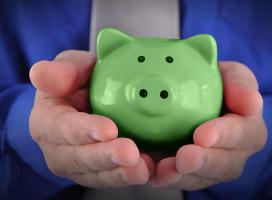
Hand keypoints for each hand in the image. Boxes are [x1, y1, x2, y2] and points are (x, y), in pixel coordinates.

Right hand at [29, 50, 152, 187]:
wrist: (88, 100)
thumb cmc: (79, 83)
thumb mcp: (71, 67)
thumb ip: (61, 70)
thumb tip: (45, 77)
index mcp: (47, 122)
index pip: (61, 128)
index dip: (83, 130)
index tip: (108, 129)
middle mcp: (60, 150)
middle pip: (80, 159)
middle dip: (106, 157)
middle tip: (129, 153)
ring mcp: (81, 166)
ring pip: (98, 176)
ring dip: (121, 173)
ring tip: (143, 167)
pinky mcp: (101, 173)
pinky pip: (116, 179)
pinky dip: (134, 176)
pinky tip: (151, 170)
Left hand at [148, 61, 266, 189]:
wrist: (199, 100)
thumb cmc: (219, 87)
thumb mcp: (232, 76)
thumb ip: (240, 83)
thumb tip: (249, 101)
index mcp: (248, 130)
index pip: (244, 135)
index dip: (225, 136)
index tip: (204, 135)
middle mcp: (233, 155)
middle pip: (223, 165)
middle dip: (202, 162)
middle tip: (184, 158)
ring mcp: (209, 168)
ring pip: (199, 178)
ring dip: (182, 175)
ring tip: (165, 168)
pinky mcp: (187, 173)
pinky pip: (176, 180)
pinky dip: (163, 177)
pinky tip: (151, 172)